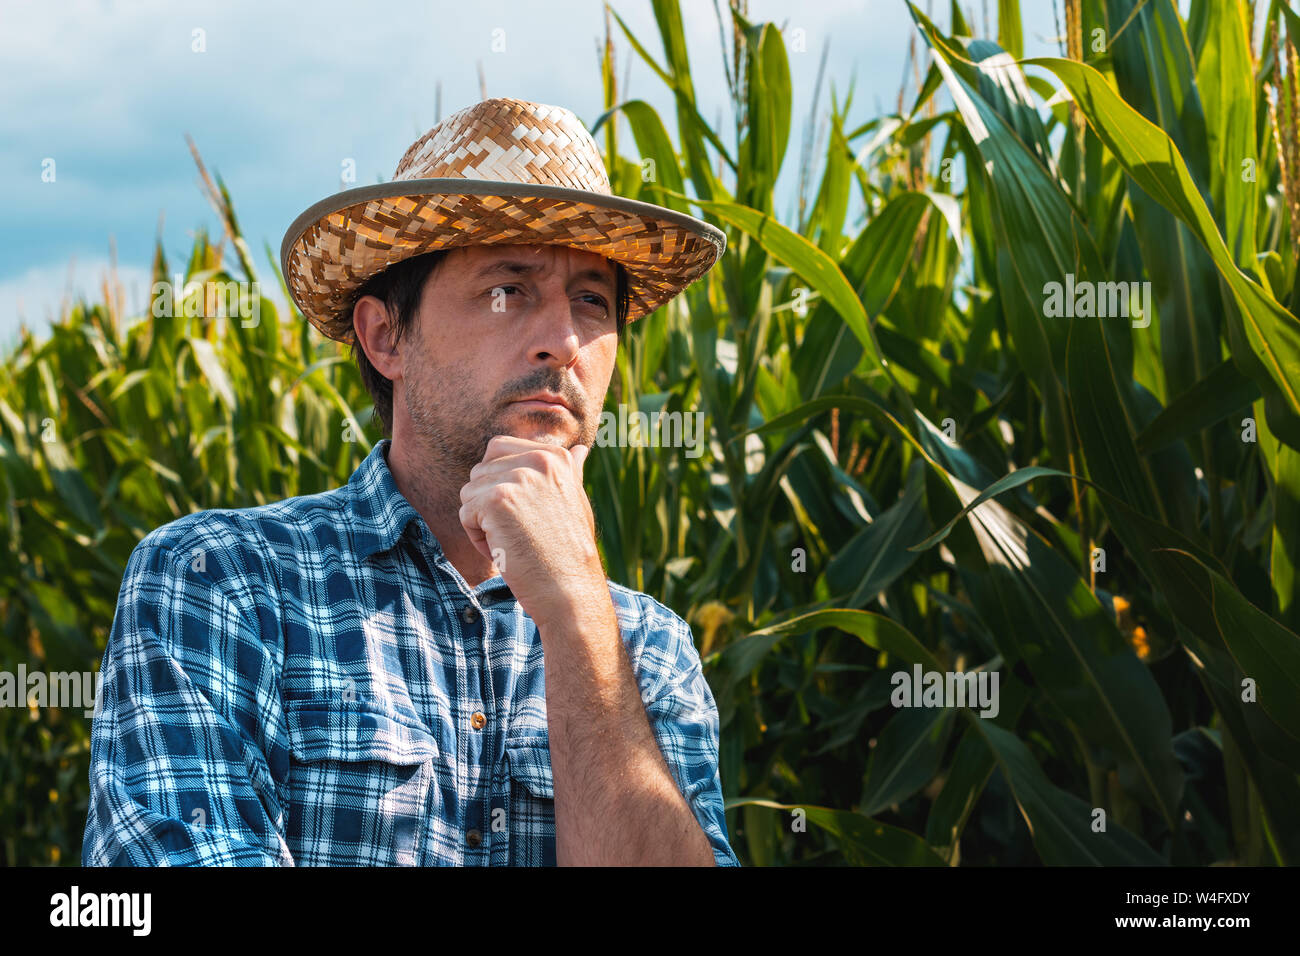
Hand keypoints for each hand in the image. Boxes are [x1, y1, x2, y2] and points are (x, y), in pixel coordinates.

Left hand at [458, 435, 602, 623]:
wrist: (570, 589)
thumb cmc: (571, 552)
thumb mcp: (576, 502)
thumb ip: (571, 471)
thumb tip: (579, 449)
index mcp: (555, 455)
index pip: (497, 450)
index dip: (499, 484)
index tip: (526, 514)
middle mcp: (538, 459)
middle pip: (480, 472)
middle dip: (488, 505)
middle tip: (519, 532)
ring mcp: (517, 478)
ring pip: (469, 493)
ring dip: (483, 523)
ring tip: (514, 542)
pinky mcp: (496, 500)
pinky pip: (466, 514)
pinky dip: (478, 539)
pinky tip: (505, 551)